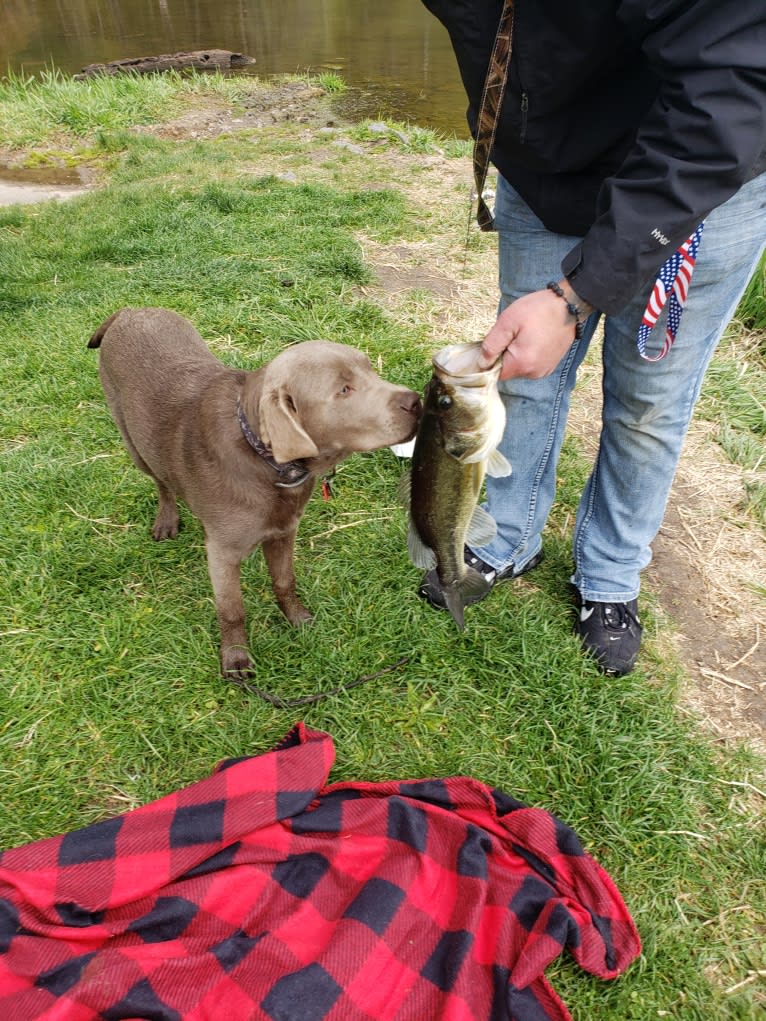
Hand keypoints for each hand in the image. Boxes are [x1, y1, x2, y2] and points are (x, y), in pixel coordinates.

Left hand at [478, 283, 592, 379]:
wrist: (570, 305)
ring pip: (519, 367)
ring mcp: (543, 370)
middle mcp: (533, 373)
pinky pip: (531, 364)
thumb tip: (482, 363)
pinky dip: (528, 353)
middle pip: (507, 370)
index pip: (494, 372)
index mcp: (522, 364)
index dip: (491, 358)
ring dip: (517, 353)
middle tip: (514, 332)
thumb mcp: (508, 321)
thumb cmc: (538, 309)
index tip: (498, 340)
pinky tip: (534, 337)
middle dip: (505, 353)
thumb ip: (492, 344)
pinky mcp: (550, 365)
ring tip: (526, 333)